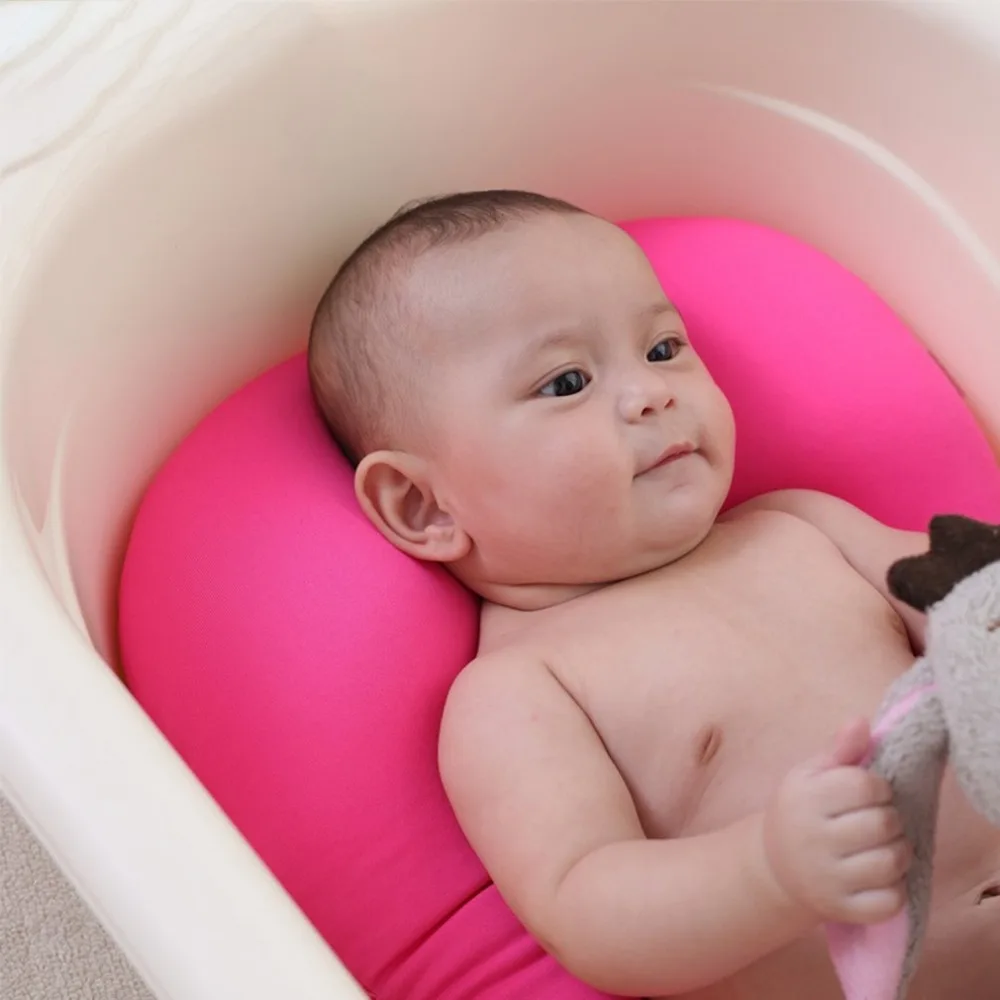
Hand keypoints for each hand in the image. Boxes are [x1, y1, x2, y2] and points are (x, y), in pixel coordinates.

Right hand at [762, 718, 910, 923]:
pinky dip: (895, 889)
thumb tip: (862, 722)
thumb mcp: (810, 774)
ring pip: (891, 863)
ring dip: (898, 853)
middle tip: (879, 820)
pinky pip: (890, 901)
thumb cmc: (802, 812)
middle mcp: (813, 838)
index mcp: (805, 798)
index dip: (878, 787)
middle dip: (891, 819)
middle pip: (884, 824)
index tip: (870, 792)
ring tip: (883, 846)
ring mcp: (827, 877)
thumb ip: (839, 749)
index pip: (866, 786)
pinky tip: (880, 877)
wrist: (774, 867)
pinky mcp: (841, 909)